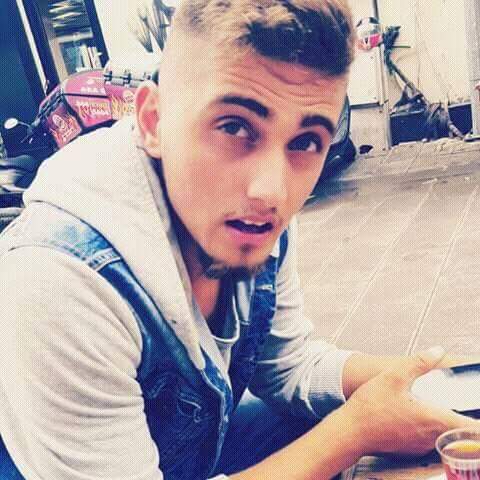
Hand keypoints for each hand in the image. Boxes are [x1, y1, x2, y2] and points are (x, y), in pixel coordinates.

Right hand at [341, 347, 479, 456]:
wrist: (349, 431)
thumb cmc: (370, 407)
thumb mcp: (394, 376)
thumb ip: (418, 362)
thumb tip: (438, 351)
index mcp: (433, 419)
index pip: (471, 427)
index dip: (478, 422)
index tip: (476, 412)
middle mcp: (431, 436)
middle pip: (461, 434)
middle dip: (466, 422)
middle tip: (465, 408)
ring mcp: (420, 445)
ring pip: (445, 438)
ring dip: (448, 425)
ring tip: (443, 409)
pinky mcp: (409, 449)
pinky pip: (430, 440)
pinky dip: (432, 430)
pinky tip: (418, 417)